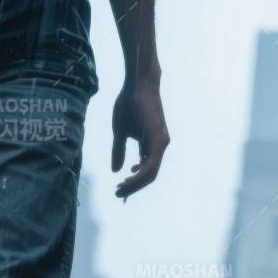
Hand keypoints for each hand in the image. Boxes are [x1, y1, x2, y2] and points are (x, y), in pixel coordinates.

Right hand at [111, 78, 169, 199]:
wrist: (138, 84)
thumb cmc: (129, 103)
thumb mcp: (120, 131)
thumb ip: (119, 150)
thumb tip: (116, 170)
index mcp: (152, 144)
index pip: (145, 169)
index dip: (133, 181)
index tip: (120, 188)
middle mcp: (160, 145)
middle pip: (149, 175)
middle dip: (133, 186)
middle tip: (119, 193)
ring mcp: (161, 143)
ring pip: (150, 172)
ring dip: (135, 183)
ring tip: (121, 189)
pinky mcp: (159, 140)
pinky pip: (150, 164)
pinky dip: (139, 174)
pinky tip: (128, 178)